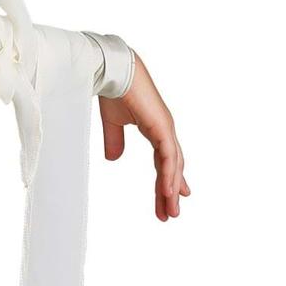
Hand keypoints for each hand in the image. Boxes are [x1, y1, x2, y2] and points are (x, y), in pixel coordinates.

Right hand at [100, 52, 189, 220]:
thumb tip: (114, 159)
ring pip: (172, 165)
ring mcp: (166, 128)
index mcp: (155, 128)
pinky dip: (169, 175)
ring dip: (171, 190)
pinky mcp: (162, 126)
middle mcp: (165, 129)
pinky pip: (168, 156)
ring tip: (171, 212)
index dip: (167, 179)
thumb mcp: (113, 123)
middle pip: (171, 167)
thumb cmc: (114, 90)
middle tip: (171, 214)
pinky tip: (169, 192)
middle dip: (169, 191)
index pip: (164, 159)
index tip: (170, 197)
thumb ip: (115, 141)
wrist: (113, 71)